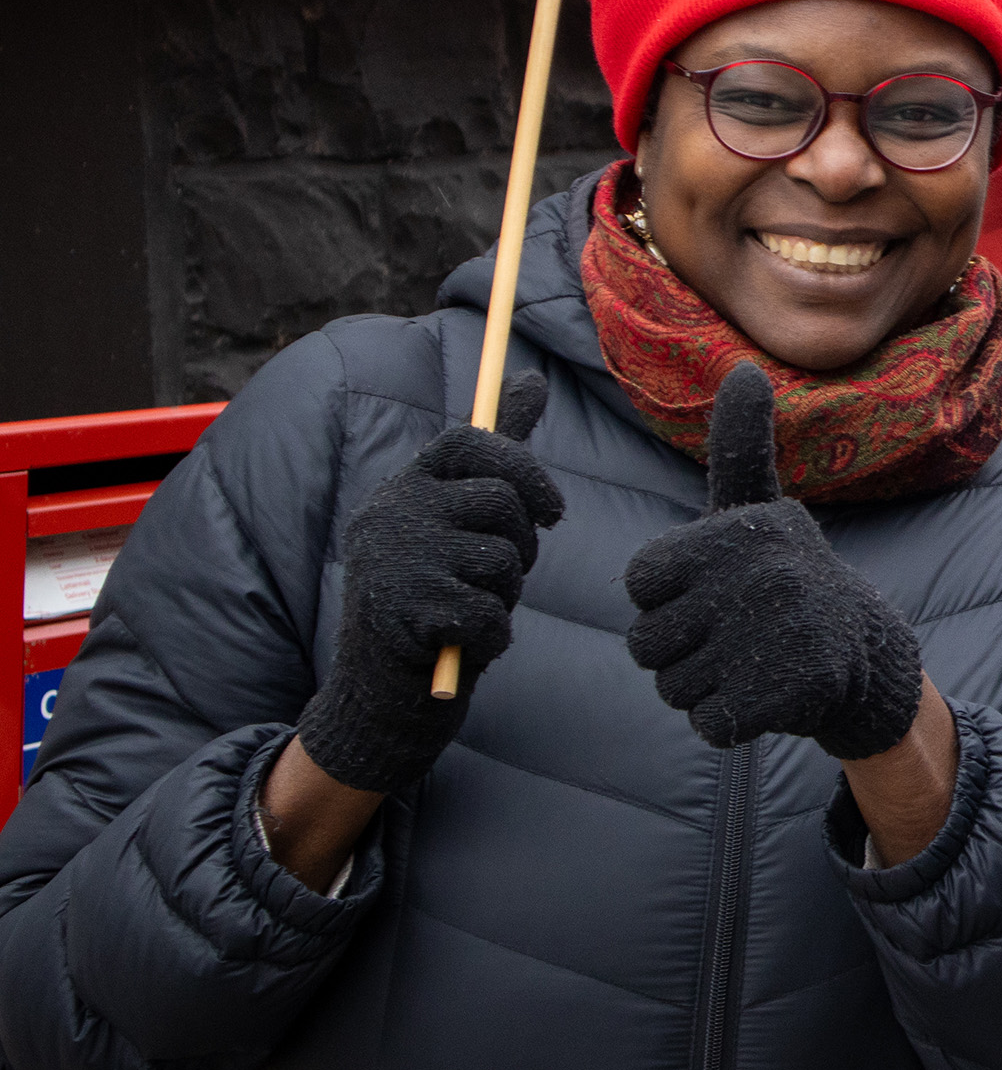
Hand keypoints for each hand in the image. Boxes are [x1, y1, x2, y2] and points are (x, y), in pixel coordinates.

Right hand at [296, 374, 562, 793]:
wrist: (384, 693)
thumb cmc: (436, 594)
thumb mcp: (462, 519)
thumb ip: (499, 452)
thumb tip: (534, 377)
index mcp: (403, 488)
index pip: (467, 439)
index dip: (522, 466)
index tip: (551, 511)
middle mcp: (389, 513)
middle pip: (501, 502)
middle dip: (522, 546)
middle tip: (495, 577)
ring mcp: (394, 561)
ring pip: (503, 559)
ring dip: (505, 595)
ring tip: (468, 610)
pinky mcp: (404, 613)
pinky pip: (491, 612)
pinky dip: (491, 637)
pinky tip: (462, 646)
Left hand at [624, 362, 924, 759]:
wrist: (864, 650)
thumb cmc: (785, 577)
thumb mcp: (759, 510)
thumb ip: (739, 446)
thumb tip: (747, 369)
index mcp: (737, 532)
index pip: (639, 584)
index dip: (666, 598)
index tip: (714, 589)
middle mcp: (761, 577)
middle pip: (647, 643)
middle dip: (679, 651)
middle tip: (733, 635)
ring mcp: (779, 635)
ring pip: (674, 687)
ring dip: (704, 687)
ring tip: (750, 662)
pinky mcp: (792, 692)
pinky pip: (710, 722)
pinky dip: (730, 719)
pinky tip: (765, 694)